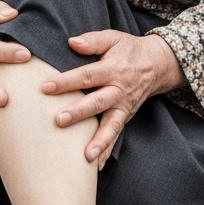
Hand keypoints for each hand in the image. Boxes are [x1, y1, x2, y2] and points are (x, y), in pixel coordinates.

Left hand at [41, 30, 186, 169]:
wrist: (157, 64)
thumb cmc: (129, 49)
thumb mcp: (113, 38)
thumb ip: (93, 41)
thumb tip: (71, 42)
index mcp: (113, 69)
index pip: (87, 75)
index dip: (67, 81)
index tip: (46, 87)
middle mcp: (119, 90)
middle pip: (97, 102)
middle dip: (79, 113)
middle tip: (59, 120)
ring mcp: (123, 106)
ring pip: (111, 125)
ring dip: (99, 141)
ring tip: (85, 156)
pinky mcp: (125, 116)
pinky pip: (116, 135)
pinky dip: (107, 150)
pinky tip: (95, 166)